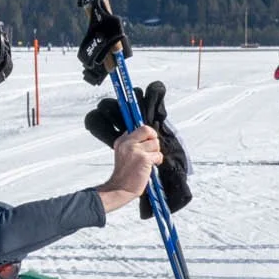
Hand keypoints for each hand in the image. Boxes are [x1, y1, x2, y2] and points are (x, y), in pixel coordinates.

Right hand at [81, 80, 192, 215]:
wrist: (120, 188)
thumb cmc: (126, 172)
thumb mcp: (123, 153)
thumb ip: (132, 141)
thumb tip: (147, 132)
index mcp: (122, 139)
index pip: (135, 123)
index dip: (137, 106)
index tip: (138, 90)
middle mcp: (126, 141)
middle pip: (149, 130)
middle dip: (153, 140)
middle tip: (148, 150)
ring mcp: (134, 149)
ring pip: (156, 144)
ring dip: (155, 154)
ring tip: (146, 162)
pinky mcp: (142, 158)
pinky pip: (158, 154)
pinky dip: (157, 161)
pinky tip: (149, 167)